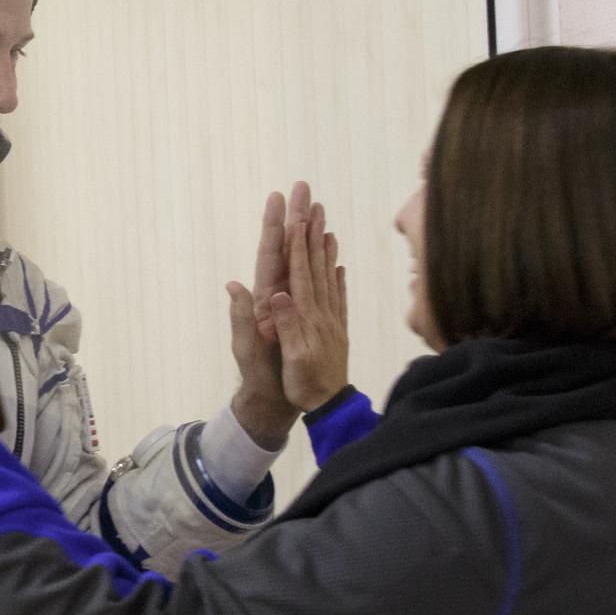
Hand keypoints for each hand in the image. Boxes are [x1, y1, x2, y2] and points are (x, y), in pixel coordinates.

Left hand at [227, 181, 313, 449]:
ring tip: (322, 211)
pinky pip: (318, 284)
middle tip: (304, 187)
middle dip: (296, 218)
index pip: (271, 255)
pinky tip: (332, 253)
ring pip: (305, 262)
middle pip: (289, 250)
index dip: (275, 226)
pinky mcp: (304, 316)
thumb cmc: (261, 378)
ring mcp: (292, 305)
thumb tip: (233, 285)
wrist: (274, 401)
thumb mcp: (247, 350)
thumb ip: (241, 318)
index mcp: (265, 300)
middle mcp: (279, 296)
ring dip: (312, 236)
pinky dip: (324, 266)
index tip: (280, 197)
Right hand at [270, 205, 347, 410]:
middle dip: (313, 236)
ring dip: (326, 252)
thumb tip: (276, 294)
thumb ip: (285, 325)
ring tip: (328, 228)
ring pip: (328, 278)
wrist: (331, 406)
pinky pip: (338, 299)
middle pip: (316, 266)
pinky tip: (339, 268)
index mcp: (305, 316)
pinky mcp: (337, 330)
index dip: (298, 245)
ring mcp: (331, 320)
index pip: (300, 273)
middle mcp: (320, 312)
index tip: (296, 219)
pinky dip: (338, 280)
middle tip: (314, 208)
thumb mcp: (291, 357)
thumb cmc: (303, 384)